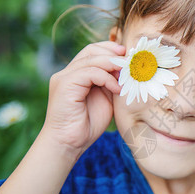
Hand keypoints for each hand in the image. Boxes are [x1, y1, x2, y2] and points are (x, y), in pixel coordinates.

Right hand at [41, 41, 124, 160]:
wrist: (68, 143)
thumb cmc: (87, 125)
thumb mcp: (106, 99)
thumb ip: (112, 83)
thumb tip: (127, 70)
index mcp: (76, 74)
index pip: (93, 51)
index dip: (111, 50)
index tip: (129, 57)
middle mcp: (68, 72)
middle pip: (91, 50)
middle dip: (113, 53)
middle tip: (130, 62)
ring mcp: (64, 77)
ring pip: (91, 58)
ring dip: (113, 65)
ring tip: (126, 76)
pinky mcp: (65, 84)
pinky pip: (90, 72)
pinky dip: (107, 78)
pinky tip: (117, 89)